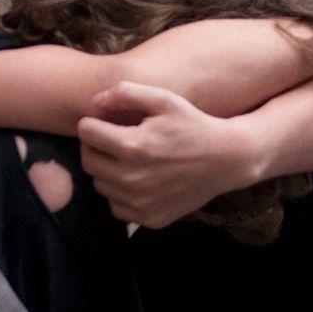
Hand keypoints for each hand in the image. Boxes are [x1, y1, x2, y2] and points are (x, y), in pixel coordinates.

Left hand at [77, 81, 264, 227]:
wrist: (227, 160)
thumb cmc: (193, 124)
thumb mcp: (165, 99)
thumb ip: (125, 93)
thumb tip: (94, 103)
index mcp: (132, 146)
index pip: (85, 133)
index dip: (94, 123)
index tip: (107, 121)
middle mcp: (132, 179)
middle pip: (88, 161)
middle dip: (96, 147)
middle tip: (115, 139)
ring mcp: (140, 203)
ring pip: (100, 185)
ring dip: (108, 171)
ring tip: (130, 159)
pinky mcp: (149, 218)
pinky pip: (117, 206)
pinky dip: (122, 194)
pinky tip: (140, 180)